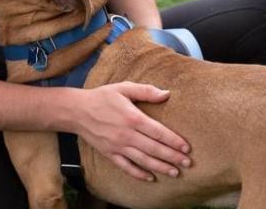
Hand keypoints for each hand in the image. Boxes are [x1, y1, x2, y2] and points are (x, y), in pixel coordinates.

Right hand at [75, 82, 190, 180]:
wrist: (77, 110)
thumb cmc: (102, 97)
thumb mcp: (123, 88)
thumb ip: (145, 91)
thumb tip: (166, 94)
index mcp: (132, 117)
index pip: (158, 132)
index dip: (174, 141)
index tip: (187, 148)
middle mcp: (126, 134)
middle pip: (154, 149)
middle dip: (173, 157)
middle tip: (187, 163)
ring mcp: (118, 146)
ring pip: (144, 160)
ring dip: (161, 167)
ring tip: (175, 172)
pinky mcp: (109, 153)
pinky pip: (127, 167)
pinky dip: (139, 174)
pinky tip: (151, 178)